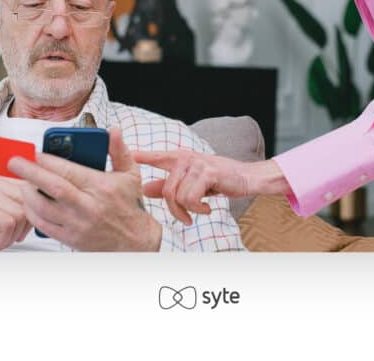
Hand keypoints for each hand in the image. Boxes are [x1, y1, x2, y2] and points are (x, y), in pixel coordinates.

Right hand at [0, 175, 31, 251]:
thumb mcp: (15, 212)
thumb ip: (29, 200)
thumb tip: (47, 195)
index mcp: (2, 178)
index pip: (34, 188)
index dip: (31, 213)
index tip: (12, 221)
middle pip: (30, 202)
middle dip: (22, 225)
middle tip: (1, 230)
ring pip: (21, 214)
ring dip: (11, 233)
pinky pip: (8, 224)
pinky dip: (3, 238)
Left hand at [7, 127, 161, 251]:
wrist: (135, 241)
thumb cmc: (130, 205)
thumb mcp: (130, 174)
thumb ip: (119, 150)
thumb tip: (113, 130)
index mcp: (101, 187)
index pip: (68, 171)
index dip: (48, 161)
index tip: (34, 152)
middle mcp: (89, 206)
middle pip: (52, 188)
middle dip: (29, 173)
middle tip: (14, 162)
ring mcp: (78, 224)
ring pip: (44, 208)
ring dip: (28, 193)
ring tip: (21, 181)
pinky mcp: (71, 239)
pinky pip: (44, 225)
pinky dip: (32, 213)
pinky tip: (29, 202)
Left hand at [133, 149, 287, 224]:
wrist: (246, 178)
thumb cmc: (217, 180)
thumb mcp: (190, 182)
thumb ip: (167, 185)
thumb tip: (144, 189)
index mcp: (179, 158)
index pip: (156, 156)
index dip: (141, 156)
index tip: (128, 155)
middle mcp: (185, 158)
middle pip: (167, 190)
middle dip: (175, 210)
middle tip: (185, 218)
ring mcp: (196, 164)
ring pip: (178, 196)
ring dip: (189, 211)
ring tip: (199, 210)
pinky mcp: (207, 173)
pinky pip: (191, 198)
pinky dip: (199, 208)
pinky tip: (207, 208)